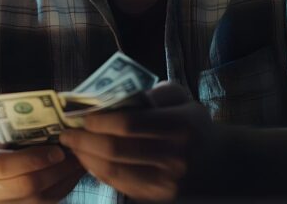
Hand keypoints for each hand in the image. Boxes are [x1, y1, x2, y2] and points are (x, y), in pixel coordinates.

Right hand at [0, 132, 85, 202]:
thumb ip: (21, 133)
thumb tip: (59, 126)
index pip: (0, 165)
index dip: (32, 159)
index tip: (57, 150)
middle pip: (24, 186)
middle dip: (54, 171)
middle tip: (72, 157)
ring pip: (38, 200)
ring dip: (62, 181)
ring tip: (76, 164)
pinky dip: (61, 190)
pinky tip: (69, 175)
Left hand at [58, 82, 215, 201]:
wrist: (221, 163)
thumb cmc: (191, 122)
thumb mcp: (179, 98)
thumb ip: (149, 93)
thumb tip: (109, 96)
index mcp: (180, 125)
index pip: (128, 123)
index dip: (99, 120)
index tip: (81, 115)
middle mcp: (175, 157)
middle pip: (115, 150)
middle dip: (84, 141)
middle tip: (66, 133)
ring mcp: (168, 182)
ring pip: (113, 172)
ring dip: (86, 158)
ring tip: (73, 147)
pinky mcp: (159, 198)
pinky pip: (119, 186)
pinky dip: (98, 173)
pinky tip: (88, 161)